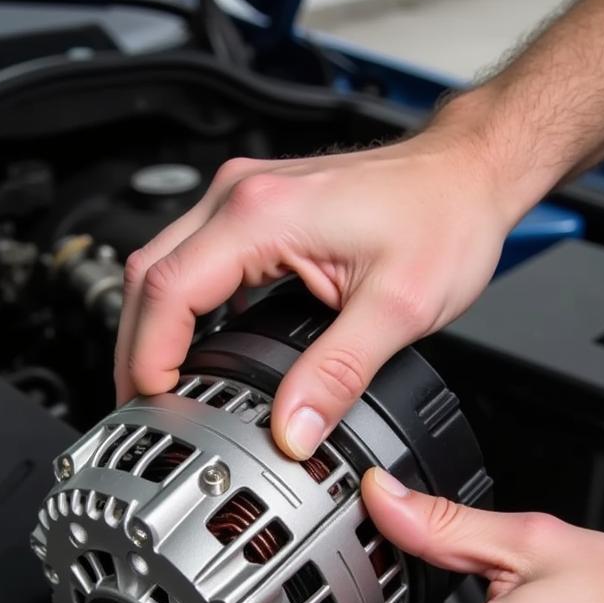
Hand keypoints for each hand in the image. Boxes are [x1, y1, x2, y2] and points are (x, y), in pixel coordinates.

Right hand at [115, 128, 514, 458]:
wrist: (468, 173)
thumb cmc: (444, 217)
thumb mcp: (397, 308)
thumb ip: (337, 374)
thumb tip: (292, 430)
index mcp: (261, 214)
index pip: (166, 291)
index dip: (147, 356)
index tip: (154, 403)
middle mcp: (240, 196)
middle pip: (146, 276)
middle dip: (135, 349)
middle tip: (144, 407)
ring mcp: (243, 196)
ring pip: (161, 264)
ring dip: (152, 326)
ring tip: (161, 384)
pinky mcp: (255, 207)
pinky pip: (192, 258)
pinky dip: (180, 306)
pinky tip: (195, 344)